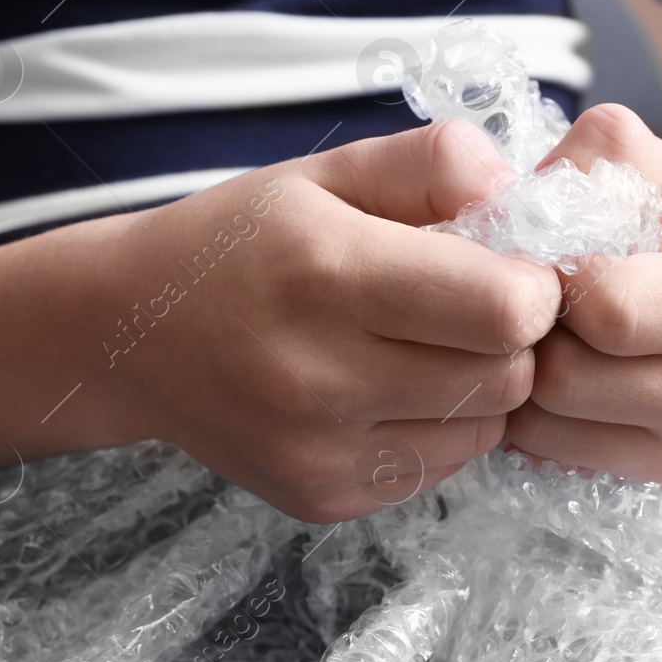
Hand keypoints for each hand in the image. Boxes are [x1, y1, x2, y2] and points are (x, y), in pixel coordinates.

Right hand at [92, 121, 560, 521]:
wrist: (128, 335)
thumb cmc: (242, 241)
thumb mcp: (328, 172)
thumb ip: (431, 163)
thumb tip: (514, 188)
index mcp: (327, 273)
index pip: (504, 310)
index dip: (533, 286)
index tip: (510, 267)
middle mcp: (320, 376)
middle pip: (507, 377)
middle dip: (514, 339)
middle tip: (475, 306)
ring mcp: (319, 452)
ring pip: (485, 431)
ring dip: (482, 388)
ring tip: (428, 346)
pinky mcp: (322, 498)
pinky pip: (440, 467)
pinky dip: (441, 428)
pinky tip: (392, 389)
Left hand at [503, 104, 661, 486]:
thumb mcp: (645, 162)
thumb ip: (589, 156)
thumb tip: (512, 202)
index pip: (612, 310)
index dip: (556, 276)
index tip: (548, 251)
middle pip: (566, 379)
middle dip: (532, 331)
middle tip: (531, 298)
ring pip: (546, 425)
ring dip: (520, 375)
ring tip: (539, 331)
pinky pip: (550, 453)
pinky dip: (530, 412)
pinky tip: (550, 367)